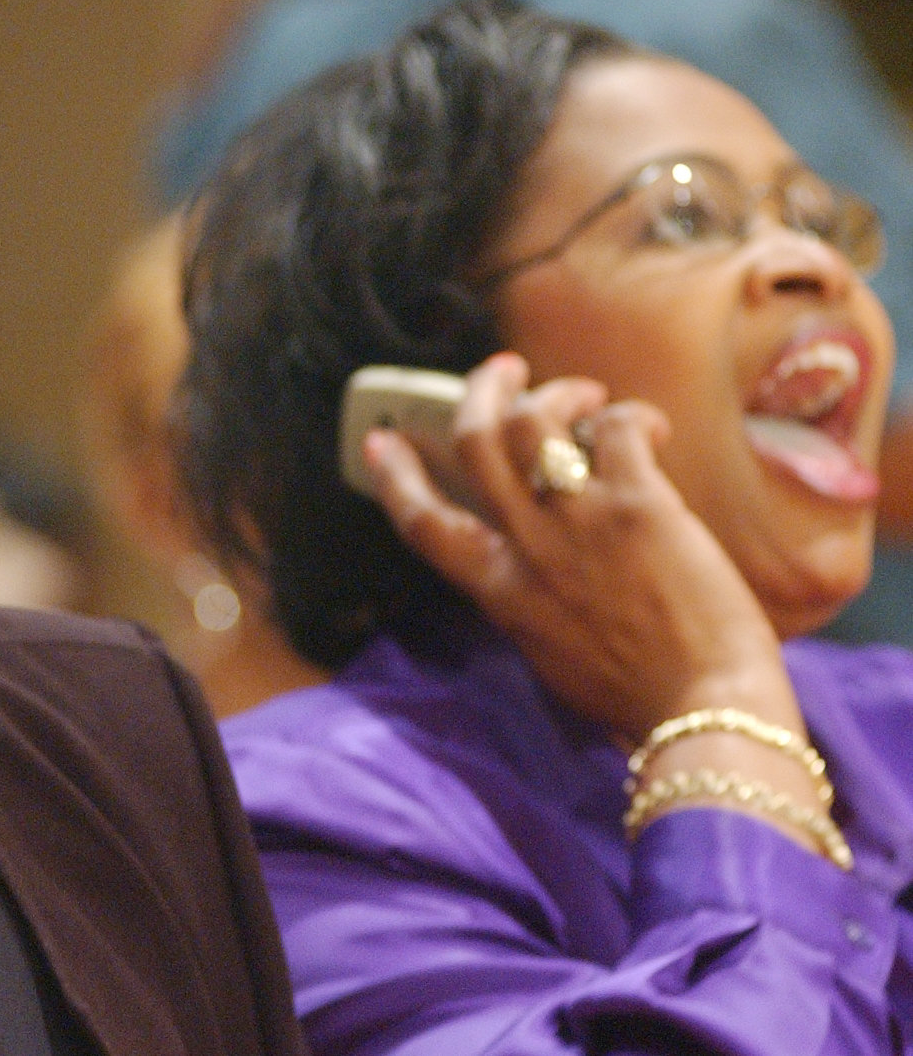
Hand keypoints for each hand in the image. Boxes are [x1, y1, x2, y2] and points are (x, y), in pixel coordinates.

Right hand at [365, 352, 799, 741]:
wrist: (704, 714)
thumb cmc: (637, 695)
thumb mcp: (550, 651)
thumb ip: (528, 600)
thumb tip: (529, 562)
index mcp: (501, 591)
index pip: (425, 524)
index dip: (394, 477)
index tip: (380, 442)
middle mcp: (529, 549)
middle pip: (476, 442)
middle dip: (482, 391)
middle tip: (502, 371)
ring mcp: (579, 523)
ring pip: (534, 420)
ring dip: (557, 393)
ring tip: (584, 397)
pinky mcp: (639, 506)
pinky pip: (617, 428)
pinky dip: (631, 416)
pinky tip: (651, 430)